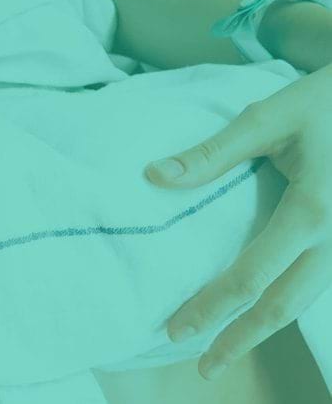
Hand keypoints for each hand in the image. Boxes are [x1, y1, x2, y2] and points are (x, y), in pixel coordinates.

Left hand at [146, 64, 331, 379]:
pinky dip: (286, 304)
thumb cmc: (323, 102)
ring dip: (264, 329)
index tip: (176, 328)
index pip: (252, 275)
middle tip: (202, 366)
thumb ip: (212, 153)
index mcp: (312, 210)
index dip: (212, 306)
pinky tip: (258, 314)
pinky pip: (316, 282)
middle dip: (240, 338)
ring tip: (225, 351)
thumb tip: (154, 176)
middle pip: (283, 305)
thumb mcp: (267, 118)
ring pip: (305, 301)